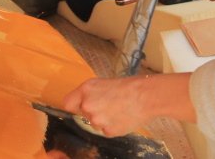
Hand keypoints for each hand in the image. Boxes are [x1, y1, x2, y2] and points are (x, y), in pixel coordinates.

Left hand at [62, 73, 193, 137]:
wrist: (146, 96)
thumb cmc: (129, 86)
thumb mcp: (105, 83)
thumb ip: (91, 94)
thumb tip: (85, 103)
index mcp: (86, 89)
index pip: (67, 103)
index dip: (75, 105)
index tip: (80, 106)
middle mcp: (88, 105)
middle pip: (84, 114)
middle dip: (94, 112)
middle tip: (109, 104)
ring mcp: (97, 120)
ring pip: (95, 124)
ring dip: (104, 120)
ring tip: (119, 110)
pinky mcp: (107, 131)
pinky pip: (106, 131)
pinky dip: (113, 127)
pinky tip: (123, 117)